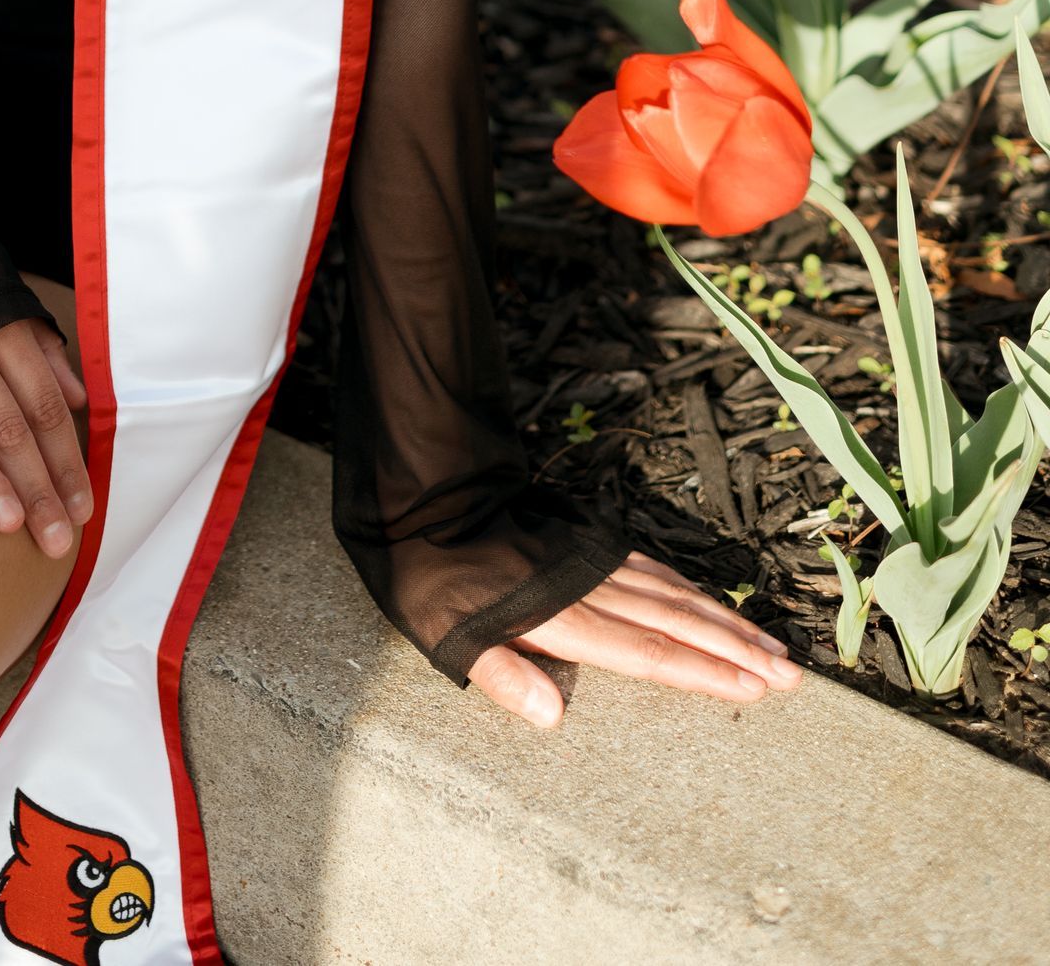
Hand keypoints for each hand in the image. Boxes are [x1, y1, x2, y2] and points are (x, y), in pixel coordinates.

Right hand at [0, 319, 91, 558]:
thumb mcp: (2, 296)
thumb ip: (39, 346)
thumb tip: (77, 397)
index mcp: (2, 328)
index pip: (43, 404)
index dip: (65, 458)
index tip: (81, 510)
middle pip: (8, 420)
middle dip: (36, 484)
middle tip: (54, 542)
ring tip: (7, 523)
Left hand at [468, 551, 803, 728]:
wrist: (430, 504)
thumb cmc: (435, 582)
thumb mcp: (449, 634)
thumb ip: (501, 674)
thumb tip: (551, 717)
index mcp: (563, 618)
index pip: (648, 652)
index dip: (703, 672)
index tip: (755, 687)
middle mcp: (591, 589)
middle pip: (677, 623)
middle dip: (737, 650)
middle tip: (791, 675)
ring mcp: (594, 563)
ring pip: (674, 593)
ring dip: (725, 621)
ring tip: (773, 646)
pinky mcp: (588, 545)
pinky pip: (654, 569)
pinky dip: (691, 589)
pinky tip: (713, 603)